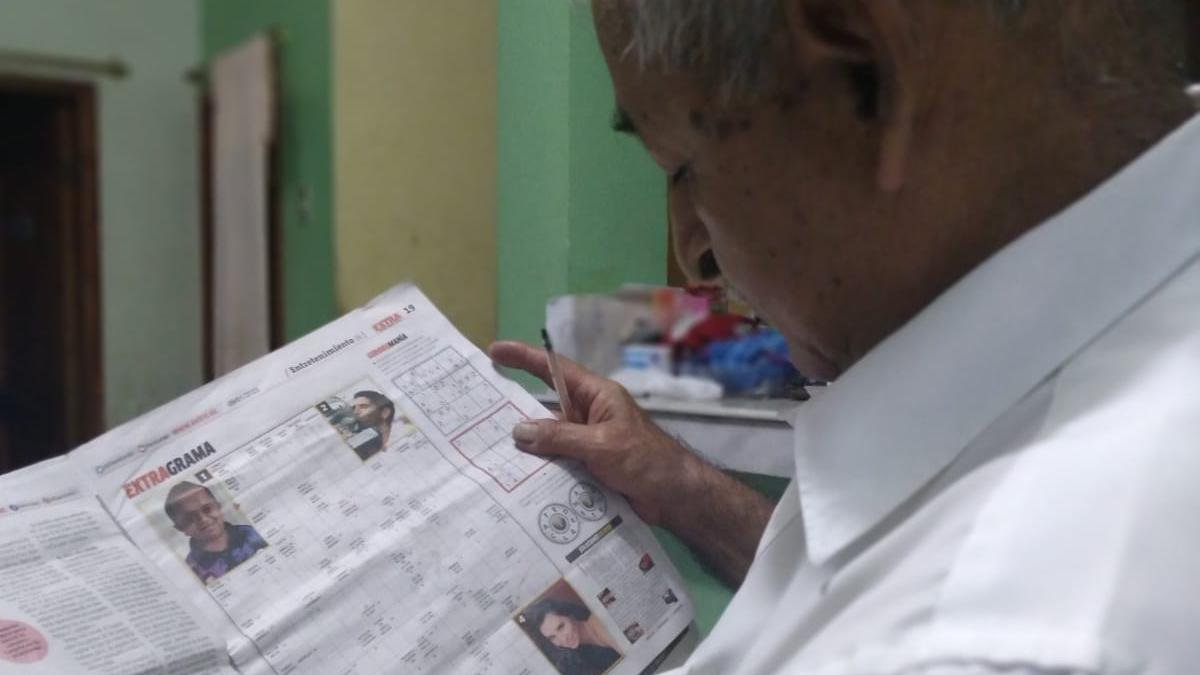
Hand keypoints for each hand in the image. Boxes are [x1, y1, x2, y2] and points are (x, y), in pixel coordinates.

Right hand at [488, 341, 700, 525]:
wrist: (675, 496)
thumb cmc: (645, 460)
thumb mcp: (601, 445)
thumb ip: (560, 437)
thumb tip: (518, 431)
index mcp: (596, 395)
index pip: (554, 369)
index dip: (524, 357)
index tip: (495, 351)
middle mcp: (588, 414)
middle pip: (545, 407)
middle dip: (515, 410)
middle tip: (477, 413)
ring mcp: (588, 441)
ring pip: (548, 439)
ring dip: (527, 448)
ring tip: (489, 454)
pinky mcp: (588, 466)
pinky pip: (557, 462)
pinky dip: (540, 469)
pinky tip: (516, 481)